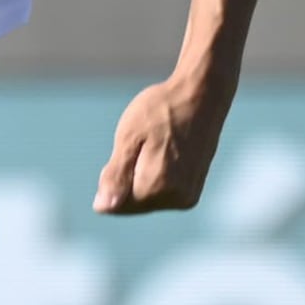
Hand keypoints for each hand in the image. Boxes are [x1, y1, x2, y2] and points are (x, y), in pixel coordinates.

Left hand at [94, 72, 231, 213]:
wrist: (201, 97)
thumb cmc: (160, 111)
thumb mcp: (128, 138)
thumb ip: (115, 176)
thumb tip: (103, 208)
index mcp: (158, 188)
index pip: (115, 203)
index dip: (111, 176)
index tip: (128, 149)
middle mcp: (177, 200)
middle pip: (131, 204)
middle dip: (125, 179)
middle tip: (141, 146)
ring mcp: (188, 197)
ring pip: (145, 199)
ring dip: (138, 178)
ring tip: (154, 147)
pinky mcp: (193, 191)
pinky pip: (159, 194)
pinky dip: (151, 178)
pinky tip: (160, 153)